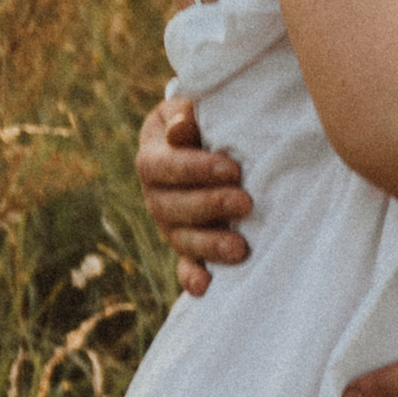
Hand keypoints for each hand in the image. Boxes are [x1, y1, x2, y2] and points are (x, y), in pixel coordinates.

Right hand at [138, 94, 254, 298]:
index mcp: (152, 158)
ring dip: (209, 245)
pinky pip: (184, 264)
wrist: (197, 138)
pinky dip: (192, 276)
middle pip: (172, 207)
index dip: (197, 169)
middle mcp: (155, 195)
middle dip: (210, 206)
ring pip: (180, 238)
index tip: (234, 169)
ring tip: (240, 248)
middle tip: (246, 204)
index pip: (166, 167)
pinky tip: (206, 287)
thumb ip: (185, 116)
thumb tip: (182, 130)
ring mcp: (169, 223)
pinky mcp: (185, 244)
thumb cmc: (198, 119)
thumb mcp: (188, 109)